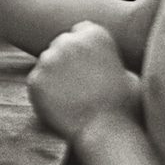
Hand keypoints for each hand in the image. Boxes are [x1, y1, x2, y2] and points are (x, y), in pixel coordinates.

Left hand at [27, 22, 140, 141]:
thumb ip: (110, 60)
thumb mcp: (129, 76)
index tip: (89, 64)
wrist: (108, 133)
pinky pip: (38, 82)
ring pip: (48, 63)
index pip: (82, 31)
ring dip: (55, 76)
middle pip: (62, 45)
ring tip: (74, 98)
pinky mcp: (35, 79)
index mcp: (94, 35)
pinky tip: (62, 106)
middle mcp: (69, 41)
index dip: (85, 49)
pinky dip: (46, 92)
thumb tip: (102, 59)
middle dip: (68, 60)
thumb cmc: (126, 107)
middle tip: (81, 84)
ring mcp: (49, 59)